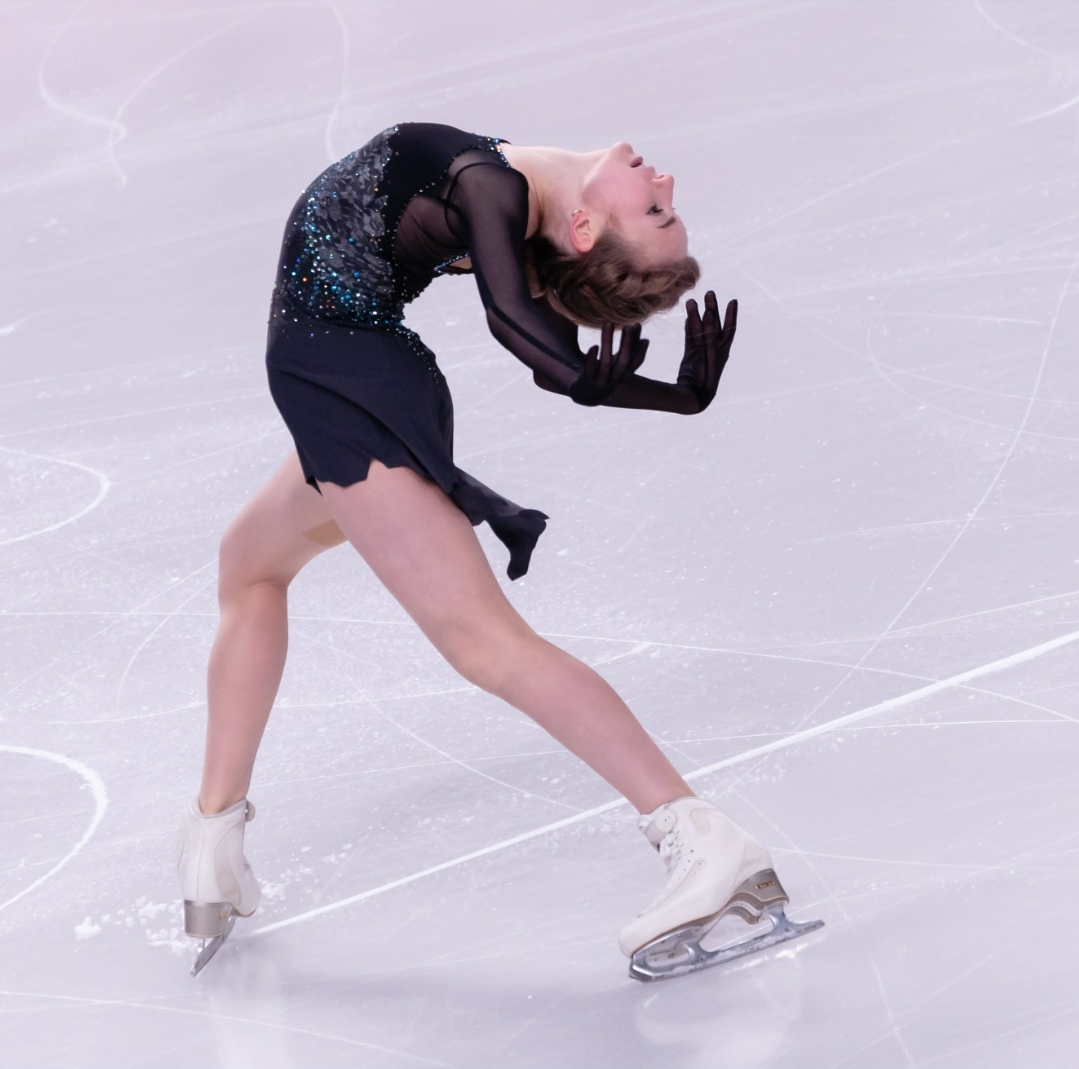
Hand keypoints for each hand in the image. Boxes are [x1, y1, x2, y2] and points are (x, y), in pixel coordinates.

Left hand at [568, 323, 648, 405]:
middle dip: (627, 344)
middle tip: (628, 325)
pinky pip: (589, 371)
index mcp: (623, 376)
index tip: (639, 328)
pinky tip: (594, 346)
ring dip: (608, 343)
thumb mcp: (615, 362)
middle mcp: (614, 382)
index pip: (634, 362)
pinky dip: (592, 359)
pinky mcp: (586, 383)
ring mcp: (600, 383)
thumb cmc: (602, 374)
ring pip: (605, 364)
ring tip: (608, 323)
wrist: (583, 395)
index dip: (639, 347)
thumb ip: (626, 347)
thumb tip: (636, 325)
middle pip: (623, 363)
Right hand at [676, 291, 736, 412]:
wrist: (694, 395)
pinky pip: (690, 338)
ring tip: (691, 301)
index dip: (731, 315)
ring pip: (699, 330)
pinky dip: (689, 328)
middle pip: (714, 325)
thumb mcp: (711, 351)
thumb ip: (709, 332)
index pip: (729, 328)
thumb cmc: (706, 375)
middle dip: (712, 309)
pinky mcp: (691, 356)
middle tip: (710, 293)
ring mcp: (701, 352)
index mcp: (723, 350)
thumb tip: (708, 311)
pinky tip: (688, 317)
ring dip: (696, 316)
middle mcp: (714, 349)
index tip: (733, 301)